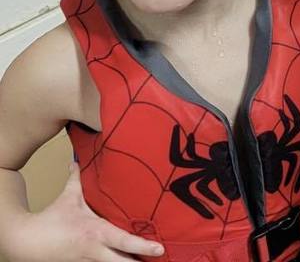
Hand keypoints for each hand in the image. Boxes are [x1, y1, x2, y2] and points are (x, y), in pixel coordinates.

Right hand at [7, 164, 162, 261]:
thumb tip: (77, 159)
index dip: (143, 246)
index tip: (160, 248)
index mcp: (97, 232)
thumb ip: (77, 177)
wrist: (27, 241)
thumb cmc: (52, 218)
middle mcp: (95, 251)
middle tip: (161, 260)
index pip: (124, 241)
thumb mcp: (69, 196)